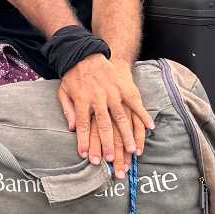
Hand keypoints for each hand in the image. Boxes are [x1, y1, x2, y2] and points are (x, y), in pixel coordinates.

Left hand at [58, 56, 152, 180]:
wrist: (86, 53)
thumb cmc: (74, 76)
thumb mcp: (64, 92)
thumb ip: (68, 110)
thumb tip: (72, 129)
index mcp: (82, 100)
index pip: (82, 125)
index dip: (83, 141)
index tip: (86, 157)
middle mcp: (98, 98)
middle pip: (103, 125)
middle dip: (107, 144)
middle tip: (111, 160)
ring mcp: (112, 93)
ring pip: (121, 118)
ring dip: (127, 136)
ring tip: (132, 151)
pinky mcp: (124, 87)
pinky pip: (136, 104)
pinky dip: (144, 115)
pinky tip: (150, 128)